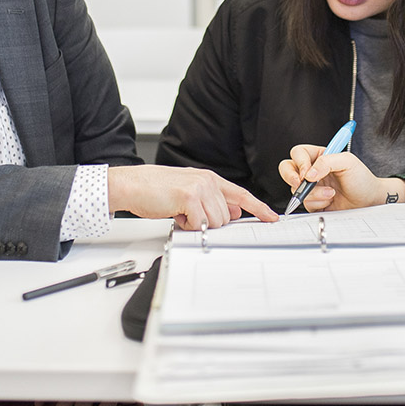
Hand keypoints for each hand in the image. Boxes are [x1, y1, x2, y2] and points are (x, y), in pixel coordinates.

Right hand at [108, 165, 276, 228]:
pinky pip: (200, 224)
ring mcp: (200, 188)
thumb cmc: (156, 190)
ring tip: (180, 213)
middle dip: (209, 224)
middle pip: (226, 217)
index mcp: (210, 179)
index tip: (272, 217)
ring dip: (197, 225)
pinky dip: (187, 226)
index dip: (258, 207)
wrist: (133, 184)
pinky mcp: (189, 197)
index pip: (241, 194)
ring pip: (216, 222)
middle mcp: (208, 181)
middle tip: (188, 216)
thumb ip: (212, 200)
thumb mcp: (189, 193)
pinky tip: (176, 214)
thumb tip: (232, 212)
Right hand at [278, 145, 404, 210]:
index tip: (308, 172)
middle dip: (291, 177)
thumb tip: (308, 174)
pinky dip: (318, 203)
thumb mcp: (348, 162)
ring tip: (332, 193)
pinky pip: (305, 203)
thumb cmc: (362, 179)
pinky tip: (330, 201)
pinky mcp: (314, 202)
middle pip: (287, 169)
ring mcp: (312, 187)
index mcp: (320, 156)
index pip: (298, 153)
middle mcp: (313, 170)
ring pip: (296, 190)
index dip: (300, 162)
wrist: (369, 200)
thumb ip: (326, 162)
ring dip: (314, 193)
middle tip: (302, 184)